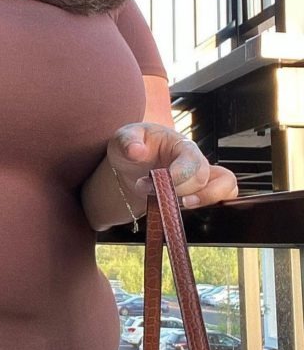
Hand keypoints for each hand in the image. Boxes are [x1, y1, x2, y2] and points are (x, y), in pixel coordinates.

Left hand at [107, 122, 238, 208]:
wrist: (133, 165)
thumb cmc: (133, 147)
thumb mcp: (123, 139)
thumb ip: (127, 141)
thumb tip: (136, 151)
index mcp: (181, 145)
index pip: (192, 160)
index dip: (177, 176)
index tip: (151, 184)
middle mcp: (197, 161)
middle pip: (203, 178)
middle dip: (177, 191)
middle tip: (150, 193)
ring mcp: (203, 177)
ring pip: (226, 187)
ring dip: (204, 200)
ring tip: (179, 206)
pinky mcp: (202, 192)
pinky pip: (225, 197)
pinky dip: (213, 205)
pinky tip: (187, 211)